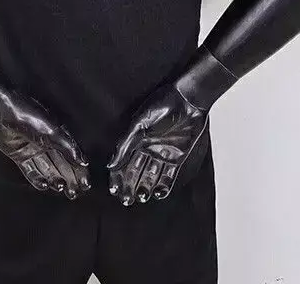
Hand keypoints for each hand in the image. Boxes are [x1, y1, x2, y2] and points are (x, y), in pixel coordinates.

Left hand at [0, 88, 90, 199]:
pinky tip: (44, 186)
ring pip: (48, 169)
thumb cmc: (24, 114)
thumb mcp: (49, 131)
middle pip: (61, 164)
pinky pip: (31, 171)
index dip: (80, 170)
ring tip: (63, 190)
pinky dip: (38, 180)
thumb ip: (66, 147)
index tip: (85, 183)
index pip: (72, 155)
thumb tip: (82, 160)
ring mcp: (33, 150)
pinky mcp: (20, 155)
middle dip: (70, 178)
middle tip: (76, 193)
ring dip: (56, 180)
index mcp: (57, 134)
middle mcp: (46, 142)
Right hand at [106, 83, 208, 206]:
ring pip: (151, 176)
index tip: (113, 190)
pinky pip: (169, 175)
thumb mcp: (140, 124)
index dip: (117, 177)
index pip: (123, 162)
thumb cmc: (162, 104)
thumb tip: (111, 164)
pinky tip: (158, 193)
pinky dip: (164, 185)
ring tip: (141, 198)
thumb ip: (126, 145)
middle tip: (126, 200)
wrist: (188, 99)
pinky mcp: (177, 157)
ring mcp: (162, 153)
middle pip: (136, 172)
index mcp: (136, 139)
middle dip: (130, 186)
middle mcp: (148, 148)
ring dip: (145, 187)